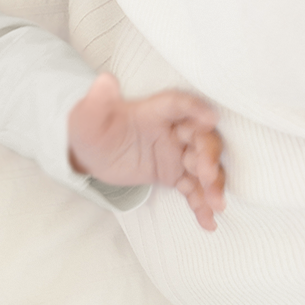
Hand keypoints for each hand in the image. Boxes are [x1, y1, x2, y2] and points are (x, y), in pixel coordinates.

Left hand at [67, 71, 225, 230]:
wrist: (90, 154)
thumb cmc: (92, 127)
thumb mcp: (88, 116)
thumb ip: (98, 101)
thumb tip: (104, 81)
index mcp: (154, 111)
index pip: (179, 105)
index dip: (196, 109)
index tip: (211, 119)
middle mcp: (172, 130)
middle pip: (201, 138)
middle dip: (209, 155)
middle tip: (208, 175)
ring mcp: (176, 153)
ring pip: (204, 165)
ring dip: (213, 183)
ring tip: (216, 204)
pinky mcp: (174, 174)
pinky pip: (192, 189)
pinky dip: (201, 204)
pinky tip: (208, 222)